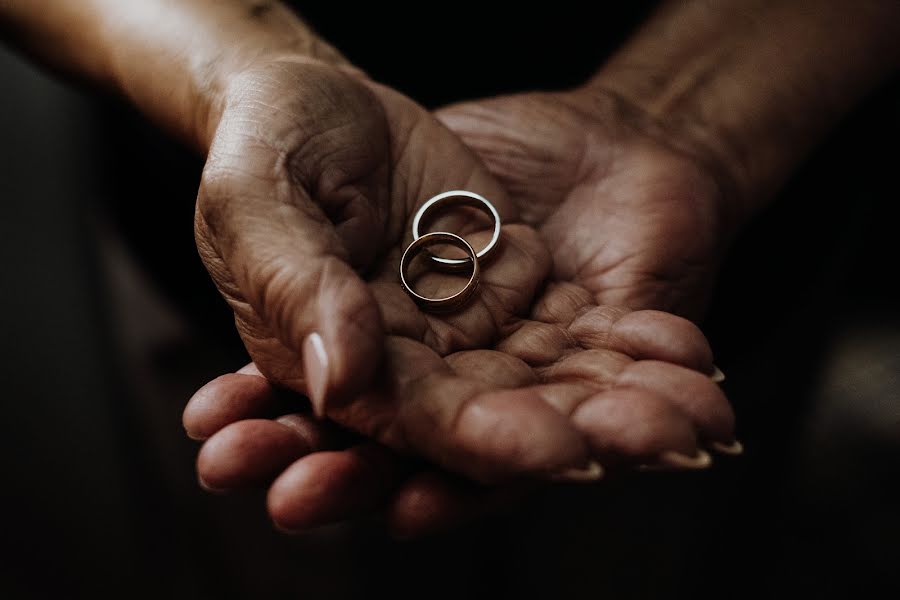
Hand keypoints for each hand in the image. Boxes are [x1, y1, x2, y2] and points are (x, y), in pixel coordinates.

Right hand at [187, 61, 733, 534]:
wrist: (328, 92)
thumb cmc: (274, 136)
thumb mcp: (257, 197)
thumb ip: (294, 289)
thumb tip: (341, 386)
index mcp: (340, 358)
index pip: (413, 420)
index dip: (481, 443)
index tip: (559, 451)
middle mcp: (413, 359)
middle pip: (502, 415)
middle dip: (583, 435)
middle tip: (668, 448)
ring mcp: (469, 327)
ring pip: (554, 380)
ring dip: (629, 405)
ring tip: (703, 423)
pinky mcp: (515, 288)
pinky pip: (583, 329)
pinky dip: (638, 349)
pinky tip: (692, 364)